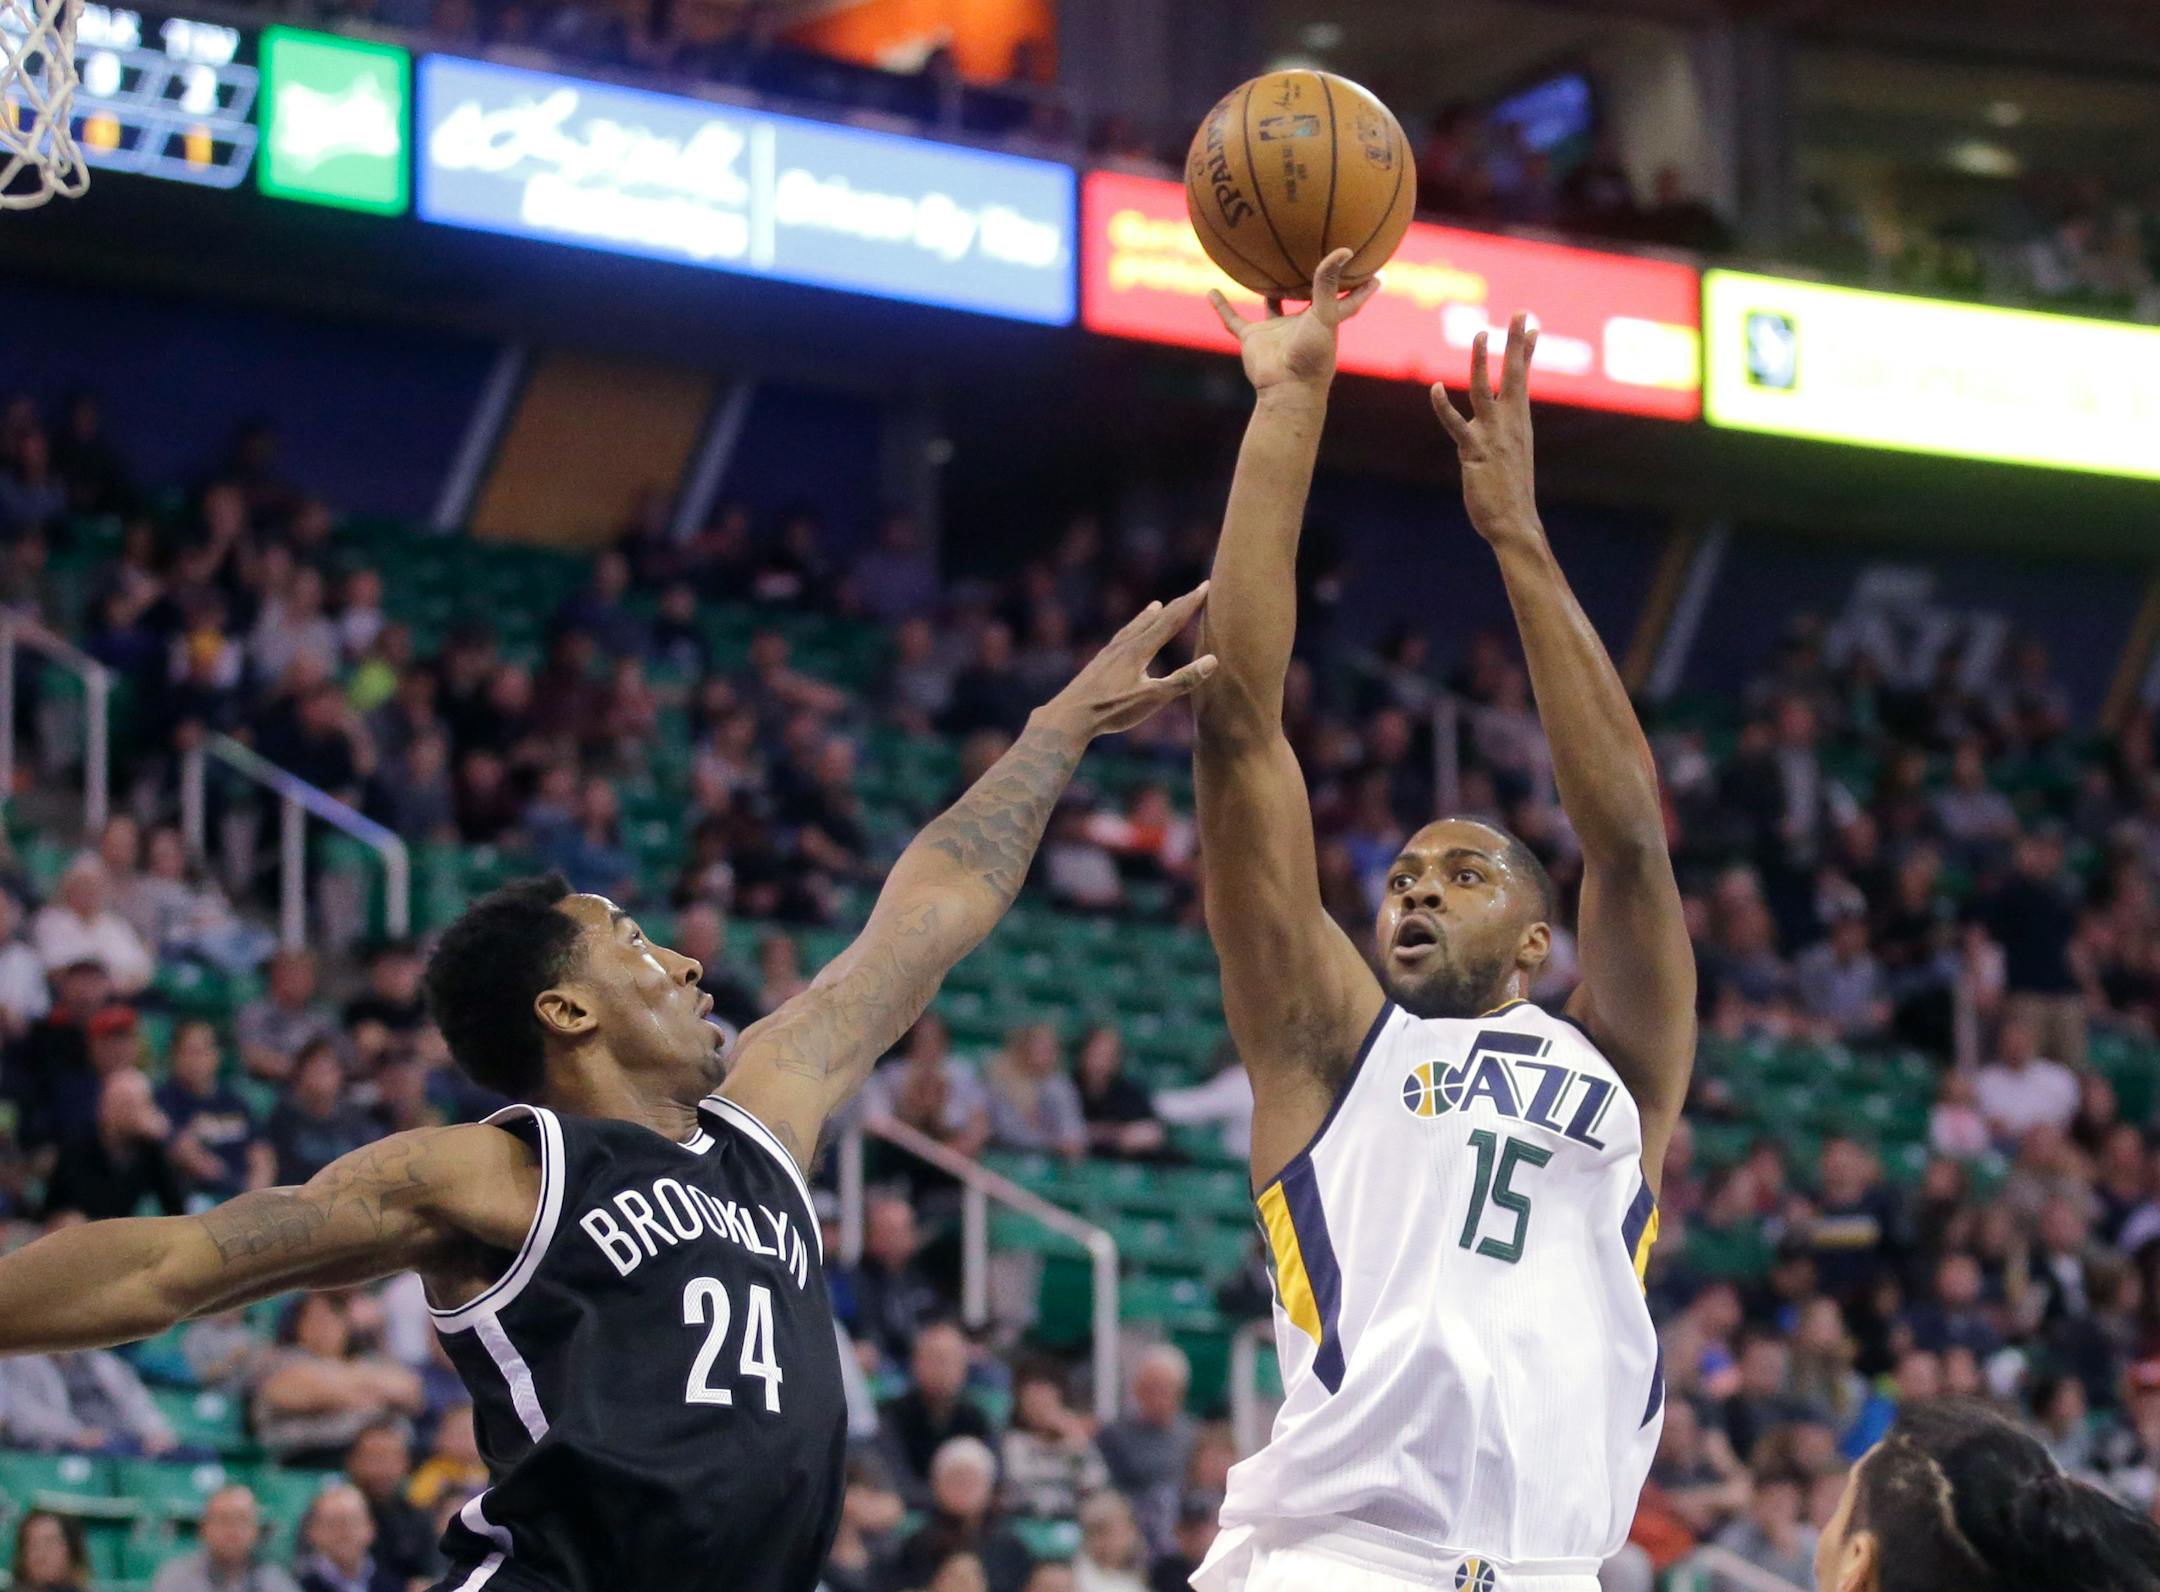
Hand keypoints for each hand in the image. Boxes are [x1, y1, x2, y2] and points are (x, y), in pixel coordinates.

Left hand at [1039, 583, 1216, 740]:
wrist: (1070, 715)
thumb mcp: (1152, 698)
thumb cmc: (1112, 709)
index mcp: (1140, 650)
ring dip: (1148, 616)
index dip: (1190, 603)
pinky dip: (1130, 631)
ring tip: (1155, 606)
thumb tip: (1212, 660)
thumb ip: (1182, 680)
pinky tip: (1124, 639)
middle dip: (1176, 605)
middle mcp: (1124, 645)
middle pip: (1155, 620)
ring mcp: (1109, 653)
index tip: (1205, 585)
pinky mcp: (1098, 664)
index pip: (1171, 620)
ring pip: (1133, 627)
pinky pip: (1119, 639)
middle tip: (1191, 591)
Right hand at [1209, 248, 1378, 395]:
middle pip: (1307, 300)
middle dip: (1312, 284)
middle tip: (1315, 258)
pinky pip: (1234, 321)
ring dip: (1267, 294)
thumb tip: (1344, 250)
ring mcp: (1276, 333)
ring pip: (1271, 307)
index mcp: (1324, 321)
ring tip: (1264, 270)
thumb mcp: (1323, 314)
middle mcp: (1301, 324)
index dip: (1361, 287)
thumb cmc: (1312, 355)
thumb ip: (1329, 282)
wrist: (1286, 389)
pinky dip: (1222, 308)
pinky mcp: (1253, 341)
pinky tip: (1212, 291)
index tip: (1375, 271)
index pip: (1347, 301)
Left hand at [1431, 312, 1542, 545]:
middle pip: (1513, 375)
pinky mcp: (1472, 452)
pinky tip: (1435, 389)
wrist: (1514, 522)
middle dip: (1515, 343)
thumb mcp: (1513, 454)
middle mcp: (1509, 424)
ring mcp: (1491, 436)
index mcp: (1519, 422)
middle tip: (1519, 313)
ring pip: (1483, 390)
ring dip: (1480, 361)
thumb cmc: (1510, 491)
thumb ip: (1506, 432)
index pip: (1523, 378)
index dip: (1525, 350)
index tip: (1530, 324)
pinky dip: (1444, 407)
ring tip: (1479, 334)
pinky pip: (1456, 425)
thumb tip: (1504, 421)